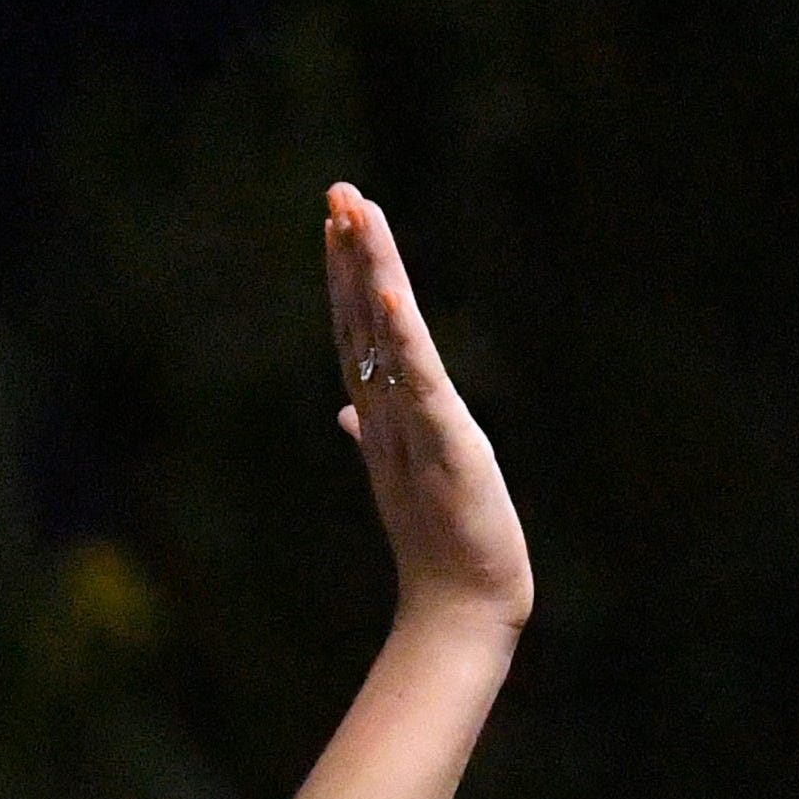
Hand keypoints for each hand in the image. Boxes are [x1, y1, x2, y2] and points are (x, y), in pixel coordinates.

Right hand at [324, 185, 532, 644]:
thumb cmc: (440, 545)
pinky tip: (387, 293)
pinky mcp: (441, 442)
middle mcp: (386, 413)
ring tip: (356, 216)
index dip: (346, 276)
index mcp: (383, 416)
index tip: (340, 220)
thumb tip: (345, 413)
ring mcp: (408, 425)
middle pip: (359, 320)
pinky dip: (400, 336)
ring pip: (382, 337)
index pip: (358, 333)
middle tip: (339, 192)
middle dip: (349, 255)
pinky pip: (417, 380)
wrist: (459, 606)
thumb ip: (374, 434)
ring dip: (368, 274)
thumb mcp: (410, 473)